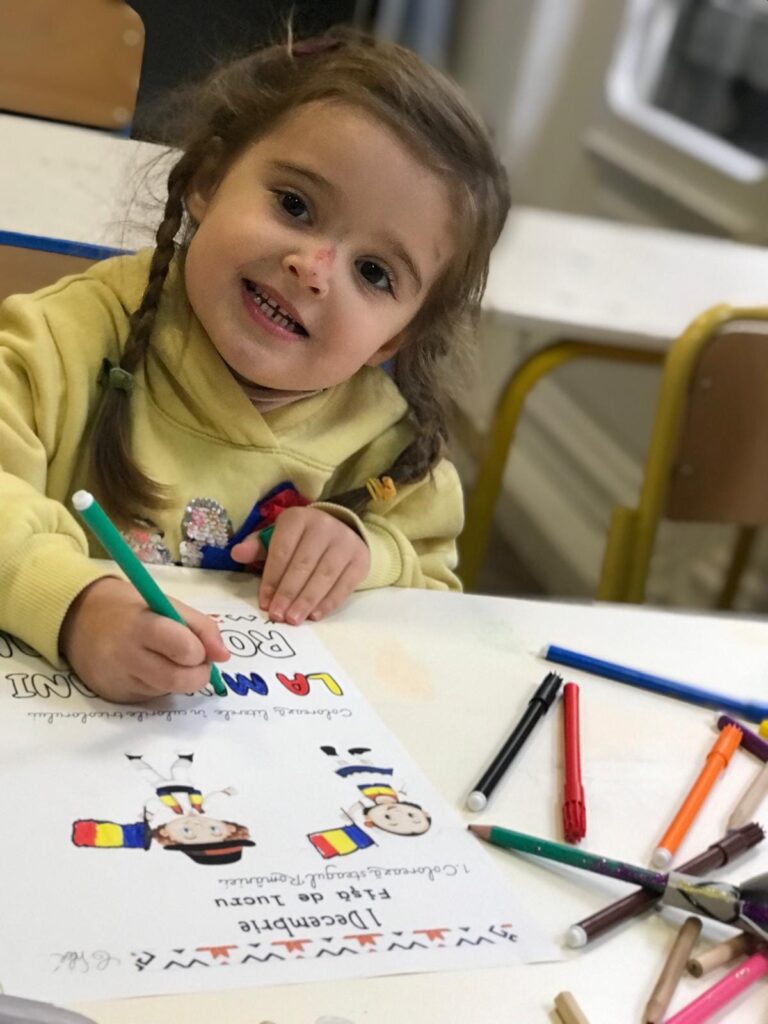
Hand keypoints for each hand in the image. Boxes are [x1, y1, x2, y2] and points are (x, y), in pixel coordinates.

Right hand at [59, 577, 228, 702]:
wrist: (77, 619)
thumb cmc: (131, 608)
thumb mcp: (166, 603)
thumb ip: (201, 627)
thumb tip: (224, 656)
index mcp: (142, 626)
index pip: (183, 648)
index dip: (199, 651)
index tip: (198, 645)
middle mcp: (126, 657)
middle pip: (179, 680)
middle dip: (198, 673)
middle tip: (194, 659)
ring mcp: (119, 681)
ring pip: (168, 691)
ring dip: (179, 678)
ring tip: (166, 657)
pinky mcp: (116, 697)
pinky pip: (153, 697)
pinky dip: (161, 685)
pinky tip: (148, 668)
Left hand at [230, 507, 369, 624]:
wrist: (340, 532)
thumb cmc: (301, 539)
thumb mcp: (277, 537)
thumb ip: (257, 546)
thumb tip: (237, 553)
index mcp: (298, 519)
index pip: (282, 551)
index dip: (272, 579)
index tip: (264, 603)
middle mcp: (324, 526)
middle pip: (303, 565)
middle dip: (288, 593)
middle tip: (277, 616)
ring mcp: (345, 542)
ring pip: (324, 576)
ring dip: (307, 601)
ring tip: (294, 619)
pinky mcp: (360, 559)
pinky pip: (344, 585)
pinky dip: (329, 602)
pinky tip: (315, 615)